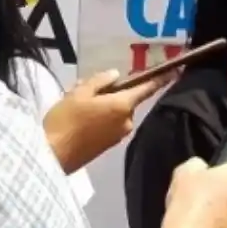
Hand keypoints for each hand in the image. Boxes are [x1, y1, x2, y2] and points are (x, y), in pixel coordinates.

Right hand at [44, 69, 171, 171]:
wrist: (52, 155)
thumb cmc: (65, 120)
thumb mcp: (78, 93)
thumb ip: (100, 81)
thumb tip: (116, 76)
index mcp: (122, 105)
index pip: (146, 88)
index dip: (160, 79)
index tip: (174, 72)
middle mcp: (126, 121)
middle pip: (124, 99)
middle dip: (108, 93)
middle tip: (81, 89)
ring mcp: (118, 136)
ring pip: (114, 111)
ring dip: (100, 105)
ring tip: (74, 104)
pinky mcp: (108, 145)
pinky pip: (108, 124)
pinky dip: (98, 118)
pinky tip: (78, 119)